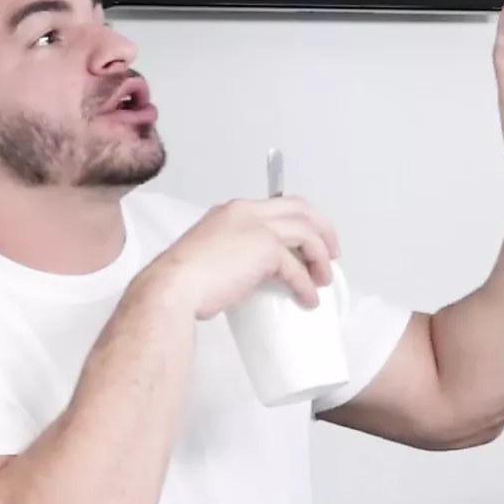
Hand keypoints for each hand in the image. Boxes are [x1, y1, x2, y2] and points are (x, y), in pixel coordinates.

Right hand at [140, 197, 340, 320]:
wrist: (172, 288)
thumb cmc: (183, 280)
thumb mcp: (210, 254)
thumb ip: (233, 252)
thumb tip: (248, 273)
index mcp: (234, 210)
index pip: (278, 204)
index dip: (301, 220)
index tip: (310, 240)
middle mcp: (248, 211)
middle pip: (302, 209)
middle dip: (323, 230)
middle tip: (332, 254)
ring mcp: (258, 227)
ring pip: (307, 233)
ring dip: (321, 257)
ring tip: (323, 280)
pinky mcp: (265, 250)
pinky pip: (297, 267)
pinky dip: (306, 285)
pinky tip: (308, 300)